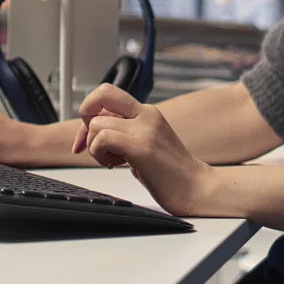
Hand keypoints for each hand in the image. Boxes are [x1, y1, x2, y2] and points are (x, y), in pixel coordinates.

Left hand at [73, 84, 213, 215]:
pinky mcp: (142, 147)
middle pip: (102, 93)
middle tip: (93, 141)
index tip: (86, 138)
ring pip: (97, 123)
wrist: (197, 190)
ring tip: (112, 161)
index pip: (107, 94)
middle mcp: (146, 114)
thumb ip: (123, 133)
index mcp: (147, 112)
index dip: (89, 112)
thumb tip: (93, 131)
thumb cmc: (169, 173)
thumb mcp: (144, 143)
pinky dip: (99, 153)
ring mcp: (145, 129)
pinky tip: (115, 165)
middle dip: (85, 116)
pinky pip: (104, 137)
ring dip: (94, 146)